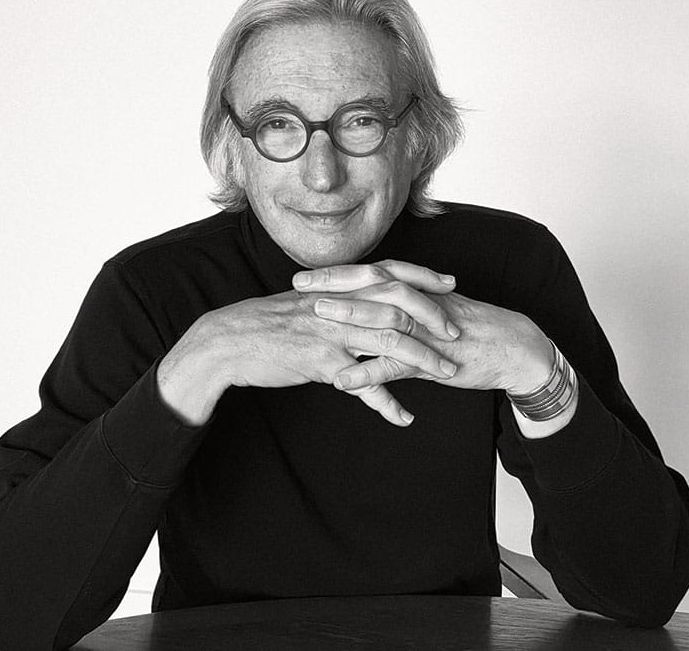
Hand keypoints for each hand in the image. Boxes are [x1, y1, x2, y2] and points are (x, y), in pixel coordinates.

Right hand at [158, 287, 457, 427]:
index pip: (389, 271)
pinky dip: (386, 403)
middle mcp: (339, 304)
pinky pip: (362, 385)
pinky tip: (404, 417)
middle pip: (399, 304)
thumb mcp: (306, 302)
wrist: (230, 340)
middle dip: (434, 318)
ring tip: (448, 373)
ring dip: (424, 360)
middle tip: (457, 332)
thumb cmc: (266, 322)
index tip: (450, 283)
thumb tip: (360, 300)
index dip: (422, 276)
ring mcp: (332, 332)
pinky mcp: (322, 362)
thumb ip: (336, 300)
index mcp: (337, 287)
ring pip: (389, 342)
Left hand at [294, 262, 552, 395]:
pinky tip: (343, 381)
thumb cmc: (472, 330)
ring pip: (383, 319)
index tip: (305, 276)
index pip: (371, 275)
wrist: (515, 348)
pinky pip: (397, 365)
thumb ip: (404, 308)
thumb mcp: (435, 311)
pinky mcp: (434, 360)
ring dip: (348, 317)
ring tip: (314, 319)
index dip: (337, 275)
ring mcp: (427, 330)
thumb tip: (373, 307)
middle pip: (372, 287)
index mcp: (418, 292)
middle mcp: (420, 304)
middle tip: (298, 287)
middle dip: (334, 286)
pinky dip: (369, 372)